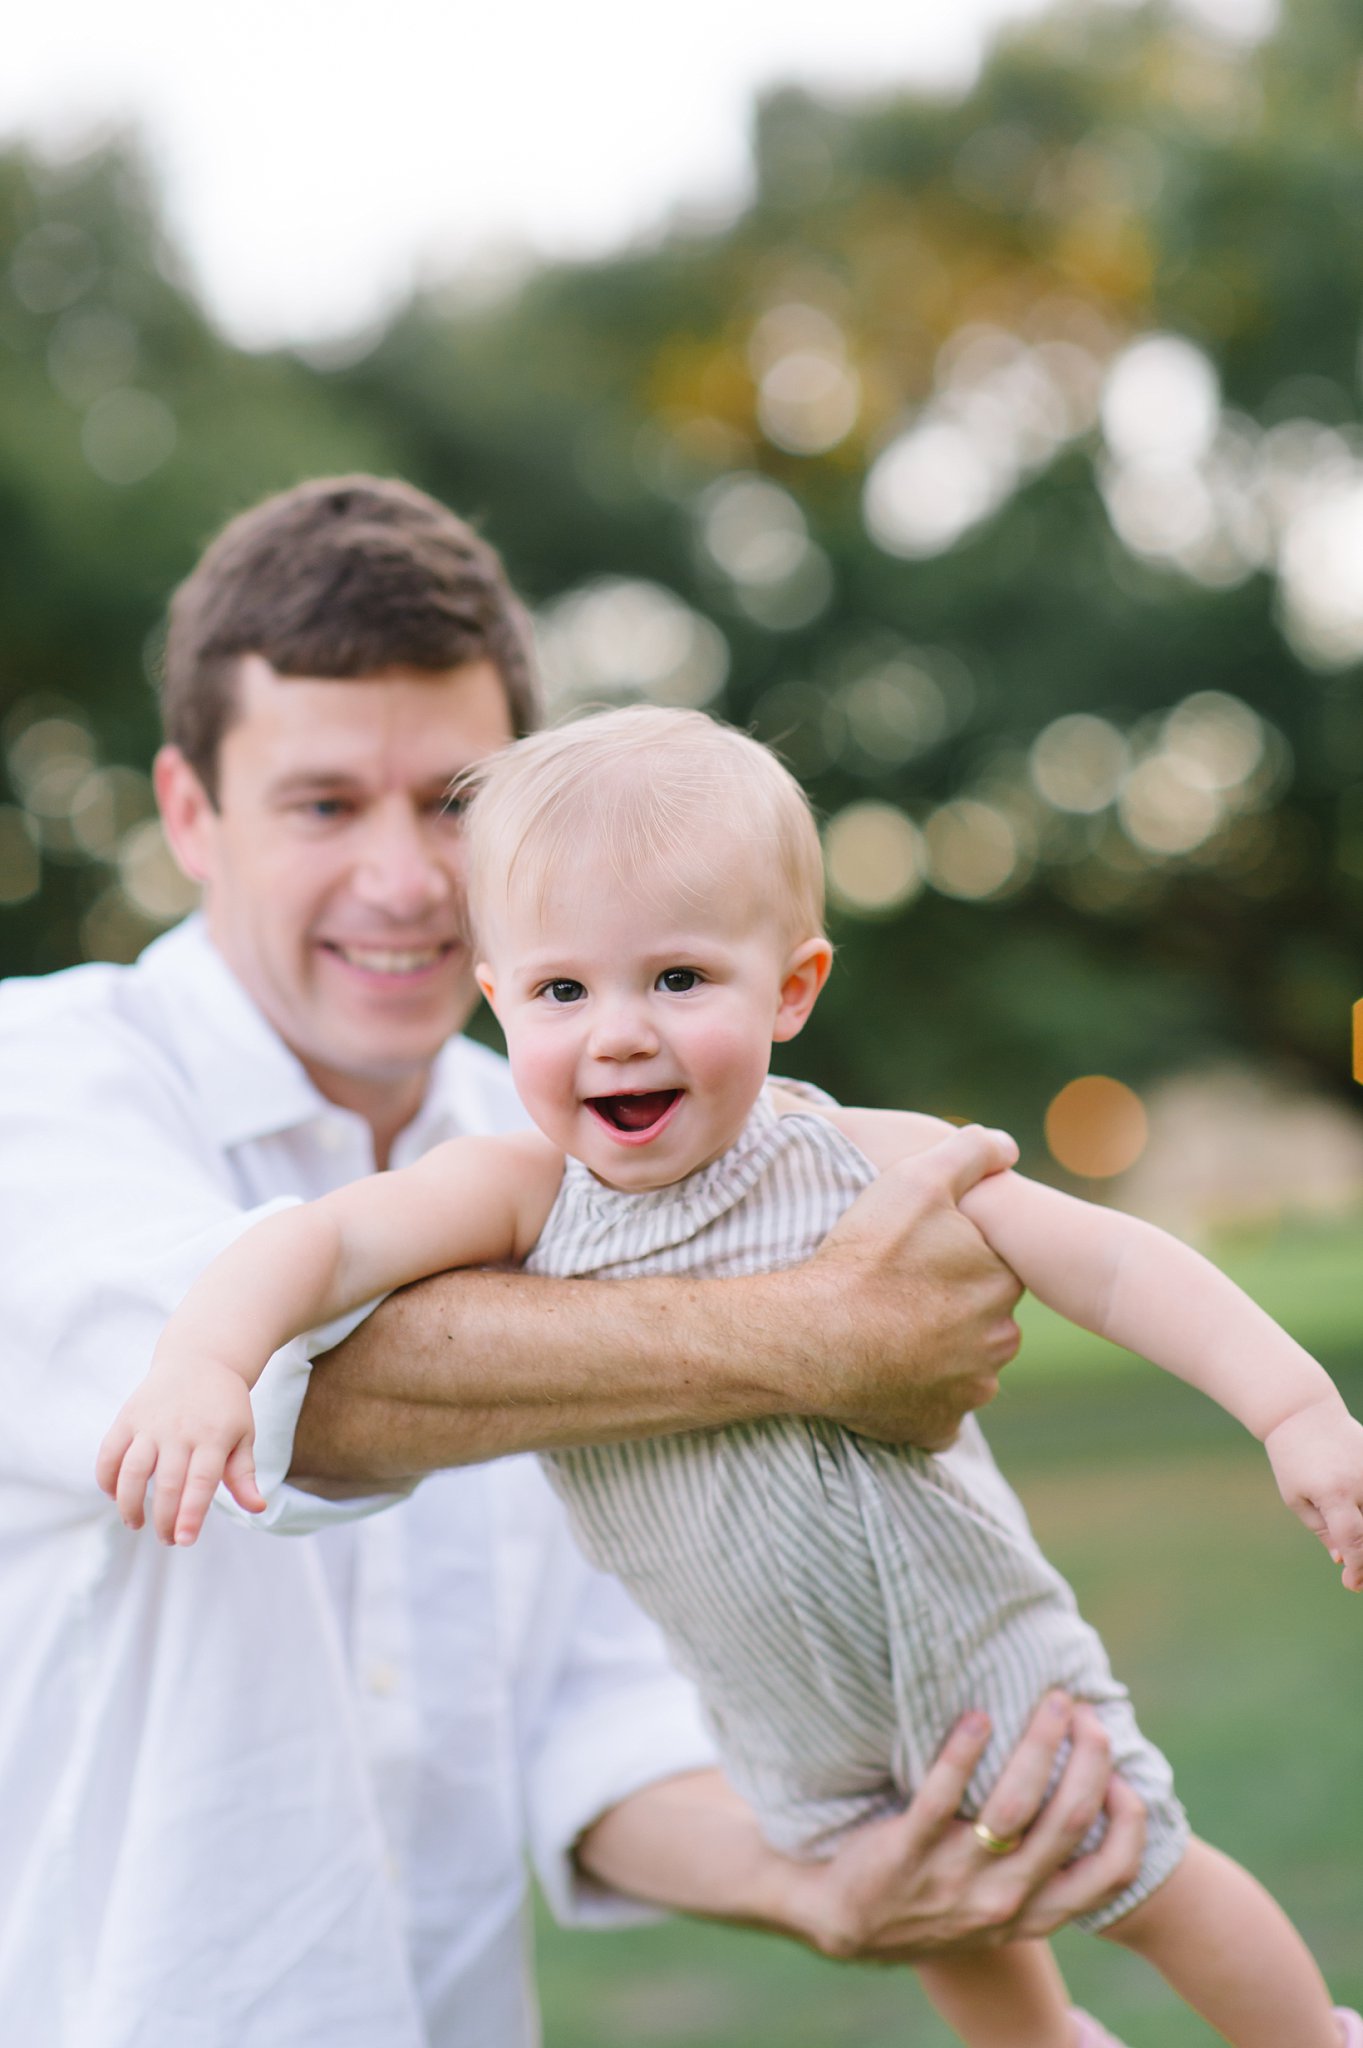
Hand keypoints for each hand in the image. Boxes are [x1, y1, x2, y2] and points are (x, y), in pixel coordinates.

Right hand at [95, 1357, 265, 1545]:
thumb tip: (258, 1509)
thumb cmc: (226, 1406)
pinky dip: (106, 1478)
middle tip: (168, 1540)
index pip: (201, 1482)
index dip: (191, 1513)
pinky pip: (109, 1452)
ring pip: (132, 1471)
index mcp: (214, 1436)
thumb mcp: (244, 1434)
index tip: (185, 1540)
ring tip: (136, 1524)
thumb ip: (244, 1474)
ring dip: (129, 1504)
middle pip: (168, 1483)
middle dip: (164, 1519)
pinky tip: (113, 1495)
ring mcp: (151, 1423)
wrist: (202, 1358)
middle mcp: (180, 1430)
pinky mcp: (129, 1416)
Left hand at [783, 1693, 1144, 1960]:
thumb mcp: (999, 1908)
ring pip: (1015, 1805)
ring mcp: (956, 1877)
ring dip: (1040, 1744)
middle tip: (1084, 1711)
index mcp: (1034, 1912)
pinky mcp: (907, 1851)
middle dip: (1089, 1758)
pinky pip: (942, 1795)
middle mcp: (1003, 1900)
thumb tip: (1088, 1796)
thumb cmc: (934, 1898)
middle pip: (1069, 1820)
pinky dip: (964, 1751)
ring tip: (1052, 1701)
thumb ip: (1040, 1871)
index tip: (1122, 1774)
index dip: (1129, 1819)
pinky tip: (978, 1717)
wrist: (844, 1921)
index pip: (1110, 1873)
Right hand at [797, 1125, 1022, 1445]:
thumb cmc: (865, 1256)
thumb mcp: (917, 1179)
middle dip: (951, 1310)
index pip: (994, 1270)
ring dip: (936, 1355)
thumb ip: (971, 1153)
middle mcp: (998, 1342)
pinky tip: (884, 1376)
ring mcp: (969, 1391)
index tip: (917, 1258)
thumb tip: (1010, 1147)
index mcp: (1002, 1284)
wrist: (811, 1334)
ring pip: (962, 1367)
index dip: (956, 1261)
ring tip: (887, 1333)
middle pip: (981, 1321)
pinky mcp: (936, 1428)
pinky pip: (935, 1413)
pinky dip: (917, 1399)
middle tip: (898, 1295)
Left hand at [1264, 1396, 1362, 1589]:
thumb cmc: (1293, 1458)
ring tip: (1357, 1550)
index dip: (1358, 1568)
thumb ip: (1324, 1531)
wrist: (1303, 1412)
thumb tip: (1345, 1560)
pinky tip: (1358, 1524)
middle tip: (1357, 1574)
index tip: (1350, 1583)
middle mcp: (1362, 1482)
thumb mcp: (1297, 1497)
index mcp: (1334, 1493)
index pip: (1355, 1541)